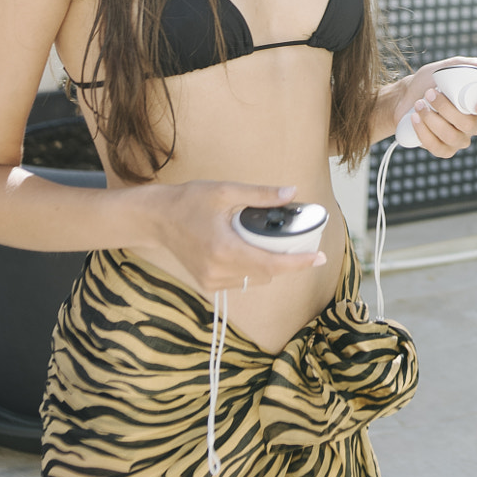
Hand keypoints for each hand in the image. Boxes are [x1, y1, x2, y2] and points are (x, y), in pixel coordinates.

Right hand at [127, 181, 329, 292]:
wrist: (156, 219)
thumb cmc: (189, 202)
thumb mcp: (225, 192)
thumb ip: (260, 195)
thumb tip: (291, 193)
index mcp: (225, 250)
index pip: (271, 264)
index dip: (298, 262)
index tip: (320, 258)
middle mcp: (218, 271)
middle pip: (267, 272)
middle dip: (281, 257)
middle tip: (287, 237)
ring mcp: (212, 281)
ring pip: (255, 279)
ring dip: (264, 263)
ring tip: (257, 239)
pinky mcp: (207, 285)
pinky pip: (240, 280)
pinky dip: (248, 267)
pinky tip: (241, 248)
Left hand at [396, 57, 476, 159]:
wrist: (404, 97)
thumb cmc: (428, 82)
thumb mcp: (443, 68)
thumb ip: (466, 65)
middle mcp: (472, 124)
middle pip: (470, 125)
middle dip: (447, 109)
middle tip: (429, 93)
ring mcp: (459, 139)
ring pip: (452, 136)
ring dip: (432, 119)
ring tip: (418, 104)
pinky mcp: (444, 150)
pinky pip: (438, 148)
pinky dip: (424, 132)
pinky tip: (415, 118)